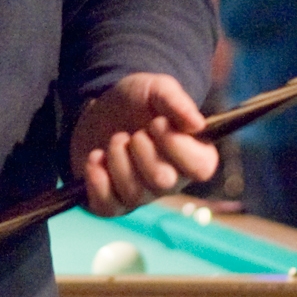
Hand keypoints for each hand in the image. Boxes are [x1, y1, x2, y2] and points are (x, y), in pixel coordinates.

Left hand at [71, 72, 218, 216]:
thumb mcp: (156, 88)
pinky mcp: (112, 201)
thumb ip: (176, 101)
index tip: (157, 122)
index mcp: (193, 155)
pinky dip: (97, 181)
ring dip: (118, 159)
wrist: (101, 109)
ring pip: (134, 194)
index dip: (177, 145)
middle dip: (143, 151)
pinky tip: (96, 157)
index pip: (201, 167)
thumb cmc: (137, 101)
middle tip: (134, 133)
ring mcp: (142, 194)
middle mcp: (171, 180)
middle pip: (164, 182)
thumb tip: (197, 124)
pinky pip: (107, 207)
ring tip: (116, 139)